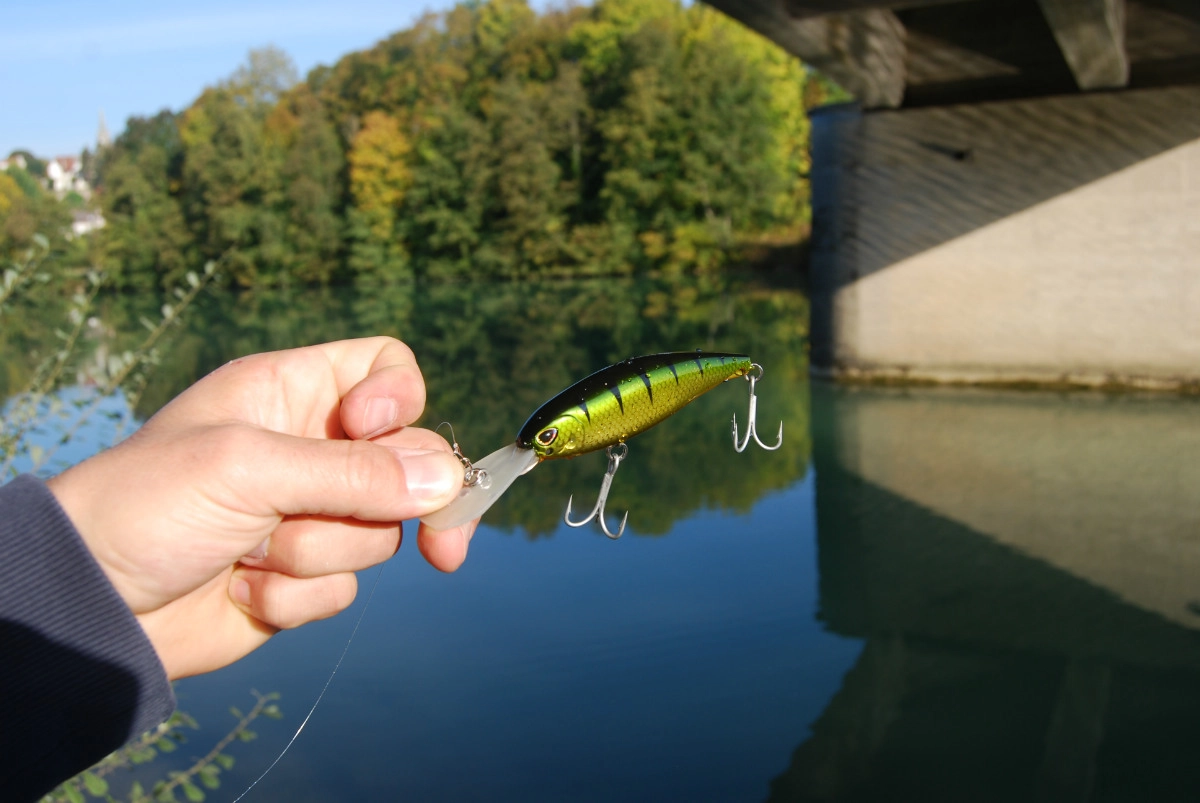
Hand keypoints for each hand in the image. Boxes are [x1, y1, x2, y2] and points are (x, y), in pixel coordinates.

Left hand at [47, 337, 475, 679]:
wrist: (94, 602)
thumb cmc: (150, 505)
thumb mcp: (249, 468)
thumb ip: (353, 472)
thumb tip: (450, 481)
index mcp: (293, 393)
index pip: (386, 370)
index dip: (400, 399)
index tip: (379, 429)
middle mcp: (311, 448)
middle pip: (408, 461)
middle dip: (399, 502)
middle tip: (441, 547)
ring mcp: (310, 514)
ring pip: (378, 533)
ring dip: (316, 552)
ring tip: (249, 552)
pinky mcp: (302, 577)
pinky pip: (342, 588)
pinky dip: (294, 596)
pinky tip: (239, 588)